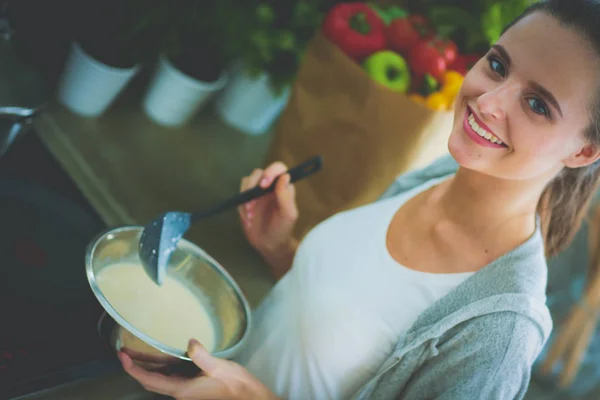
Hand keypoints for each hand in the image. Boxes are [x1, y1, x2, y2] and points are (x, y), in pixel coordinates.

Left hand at [120, 339, 277, 399]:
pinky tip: (160, 357)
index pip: (150, 380)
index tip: (122, 356)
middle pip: (150, 380)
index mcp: (182, 390)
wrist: (249, 398)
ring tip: (136, 351)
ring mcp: (186, 391)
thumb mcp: (218, 367)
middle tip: (123, 351)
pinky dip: (161, 367)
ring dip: (147, 366)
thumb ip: (201, 355)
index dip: (133, 369)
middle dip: (136, 366)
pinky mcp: (193, 386)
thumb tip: (189, 342)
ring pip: (160, 379)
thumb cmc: (236, 386)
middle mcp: (180, 393)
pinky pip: (171, 377)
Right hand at [238, 162, 297, 255]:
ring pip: (247, 182)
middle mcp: (270, 186)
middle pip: (258, 173)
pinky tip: (248, 219)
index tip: (264, 184)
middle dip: (253, 187)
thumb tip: (285, 176)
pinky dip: (241, 206)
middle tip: (252, 204)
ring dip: (246, 197)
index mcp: (283, 187)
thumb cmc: (282, 229)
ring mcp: (257, 192)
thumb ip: (286, 196)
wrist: (269, 244)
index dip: (270, 171)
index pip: (278, 168)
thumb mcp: (288, 215)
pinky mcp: (247, 200)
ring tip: (250, 215)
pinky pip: (240, 195)